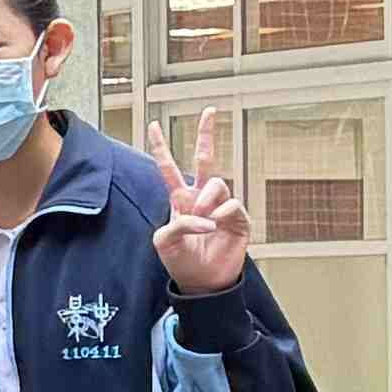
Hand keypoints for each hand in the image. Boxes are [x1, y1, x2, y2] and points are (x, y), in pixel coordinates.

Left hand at [149, 110, 249, 294]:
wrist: (203, 281)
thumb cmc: (181, 260)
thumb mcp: (165, 242)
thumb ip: (178, 223)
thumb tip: (205, 214)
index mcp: (179, 199)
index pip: (168, 168)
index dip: (160, 147)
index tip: (153, 125)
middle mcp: (201, 197)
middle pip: (205, 159)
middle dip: (206, 134)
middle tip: (208, 111)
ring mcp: (221, 205)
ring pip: (216, 184)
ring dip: (207, 201)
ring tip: (203, 223)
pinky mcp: (239, 217)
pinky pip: (231, 205)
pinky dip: (221, 215)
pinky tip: (216, 228)